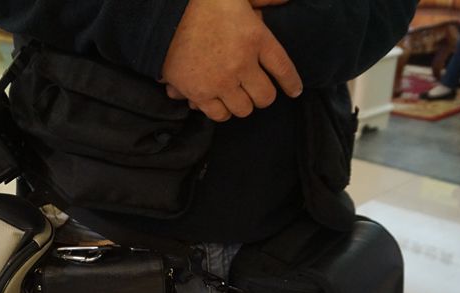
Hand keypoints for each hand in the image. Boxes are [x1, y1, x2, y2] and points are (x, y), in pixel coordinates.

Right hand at [161, 0, 301, 121]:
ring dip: (241, 104)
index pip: (283, 69)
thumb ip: (264, 0)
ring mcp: (220, 82)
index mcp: (255, 38)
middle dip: (263, 95)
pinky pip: (217, 114)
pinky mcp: (198, 92)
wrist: (164, 14)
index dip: (291, 83)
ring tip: (235, 96)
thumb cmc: (203, 1)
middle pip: (265, 97)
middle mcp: (241, 64)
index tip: (295, 91)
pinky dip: (219, 109)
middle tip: (256, 90)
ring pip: (242, 109)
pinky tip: (216, 101)